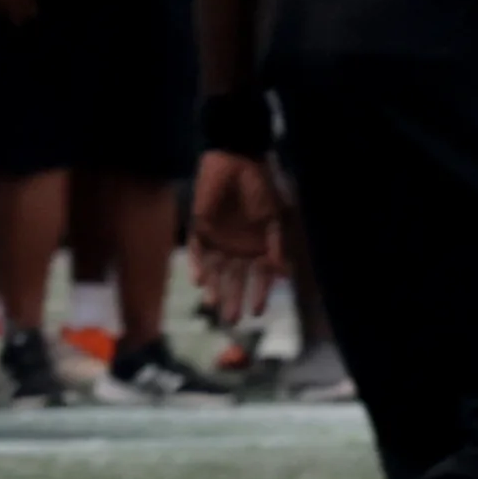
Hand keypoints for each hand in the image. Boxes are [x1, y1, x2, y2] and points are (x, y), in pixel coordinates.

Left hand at [191, 147, 282, 318]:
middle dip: (233, 298)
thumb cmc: (261, 186)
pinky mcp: (199, 228)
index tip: (257, 312)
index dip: (259, 294)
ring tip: (213, 302)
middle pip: (234, 279)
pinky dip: (197, 265)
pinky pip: (196, 251)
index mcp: (259, 247)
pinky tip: (199, 280)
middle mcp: (238, 248)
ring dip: (213, 286)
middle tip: (231, 319)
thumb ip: (276, 245)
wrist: (236, 159)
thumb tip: (281, 275)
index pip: (259, 277)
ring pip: (214, 270)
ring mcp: (218, 239)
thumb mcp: (275, 217)